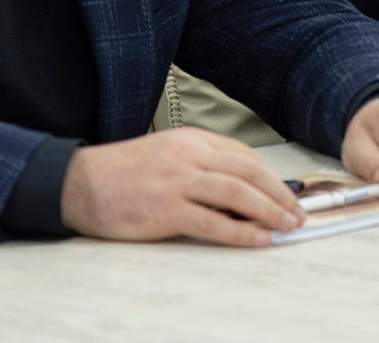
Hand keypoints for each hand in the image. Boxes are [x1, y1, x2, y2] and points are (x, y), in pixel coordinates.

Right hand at [59, 128, 303, 246]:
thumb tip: (240, 187)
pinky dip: (240, 232)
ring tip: (288, 225)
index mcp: (191, 140)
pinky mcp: (166, 209)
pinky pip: (213, 221)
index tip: (287, 192)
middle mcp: (189, 155)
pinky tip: (259, 239)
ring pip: (237, 193)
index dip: (271, 176)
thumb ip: (200, 163)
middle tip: (298, 211)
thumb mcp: (166, 153)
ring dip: (269, 210)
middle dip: (279, 192)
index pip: (244, 155)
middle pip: (248, 171)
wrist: (80, 182)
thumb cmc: (123, 172)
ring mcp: (178, 181)